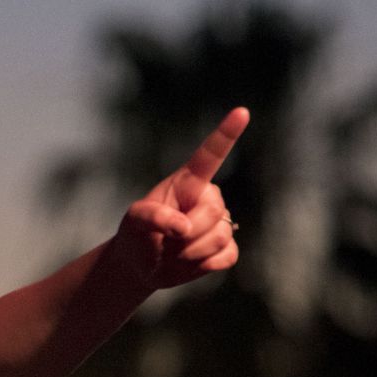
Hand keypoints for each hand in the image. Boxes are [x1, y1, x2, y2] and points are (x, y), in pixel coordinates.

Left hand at [112, 107, 249, 290]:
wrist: (141, 266)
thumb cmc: (136, 236)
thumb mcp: (134, 222)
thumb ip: (154, 217)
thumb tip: (184, 227)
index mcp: (187, 182)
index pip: (210, 155)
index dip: (226, 134)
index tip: (242, 111)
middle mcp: (208, 197)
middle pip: (213, 213)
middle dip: (187, 233)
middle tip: (167, 240)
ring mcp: (219, 222)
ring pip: (220, 237)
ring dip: (191, 252)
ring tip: (174, 250)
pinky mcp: (226, 246)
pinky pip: (227, 256)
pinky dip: (205, 265)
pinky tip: (191, 262)